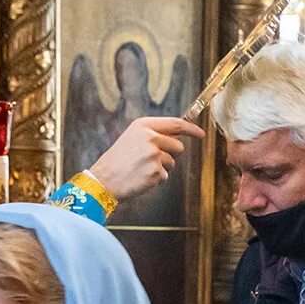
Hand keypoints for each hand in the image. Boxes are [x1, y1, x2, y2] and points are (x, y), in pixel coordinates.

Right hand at [84, 116, 203, 202]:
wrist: (103, 179)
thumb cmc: (118, 160)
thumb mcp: (133, 138)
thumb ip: (154, 134)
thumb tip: (178, 137)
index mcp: (143, 125)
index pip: (175, 124)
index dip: (191, 129)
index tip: (201, 134)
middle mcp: (150, 137)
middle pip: (178, 146)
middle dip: (171, 155)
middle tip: (150, 160)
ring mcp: (153, 155)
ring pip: (172, 162)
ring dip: (162, 167)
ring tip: (142, 168)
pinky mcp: (156, 172)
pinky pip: (165, 176)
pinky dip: (155, 179)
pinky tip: (140, 177)